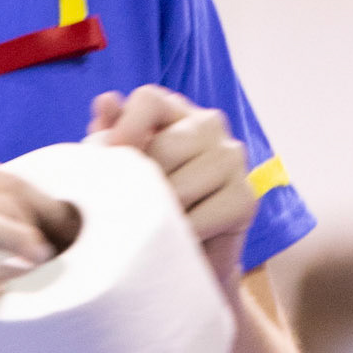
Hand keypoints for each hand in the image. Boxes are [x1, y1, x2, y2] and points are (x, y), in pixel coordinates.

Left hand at [87, 85, 253, 281]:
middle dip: (143, 184)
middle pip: (165, 147)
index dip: (126, 127)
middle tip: (132, 207)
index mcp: (172, 110)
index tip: (110, 156)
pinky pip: (205, 215)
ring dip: (162, 212)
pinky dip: (184, 231)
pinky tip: (176, 236)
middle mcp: (208, 125)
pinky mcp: (245, 198)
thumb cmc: (143, 199)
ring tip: (153, 223)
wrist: (176, 253)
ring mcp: (232, 158)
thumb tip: (107, 100)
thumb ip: (108, 135)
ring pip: (182, 185)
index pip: (149, 100)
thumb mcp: (118, 166)